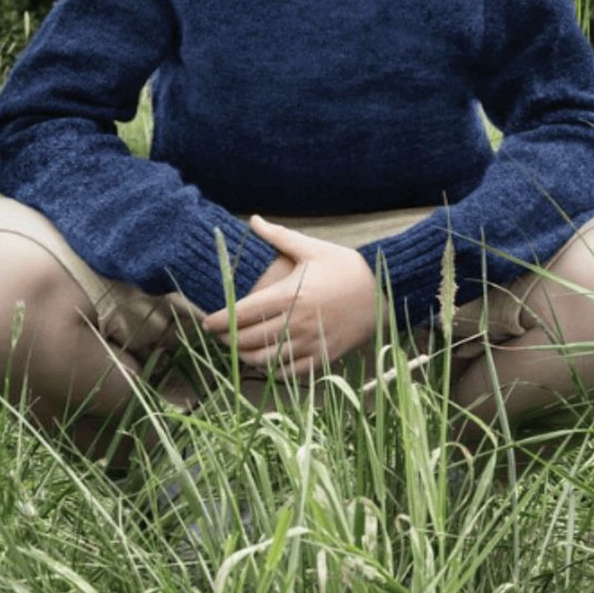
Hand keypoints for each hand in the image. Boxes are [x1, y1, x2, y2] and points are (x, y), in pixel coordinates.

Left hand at [201, 216, 378, 378]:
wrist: (386, 291)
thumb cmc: (347, 267)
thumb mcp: (312, 248)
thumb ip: (279, 236)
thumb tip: (253, 219)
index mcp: (290, 295)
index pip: (243, 314)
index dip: (220, 321)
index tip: (207, 323)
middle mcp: (297, 322)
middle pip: (249, 339)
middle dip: (228, 340)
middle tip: (219, 336)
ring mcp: (310, 343)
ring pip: (266, 359)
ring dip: (246, 357)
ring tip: (237, 350)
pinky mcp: (323, 357)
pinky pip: (290, 372)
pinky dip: (271, 371)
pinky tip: (264, 363)